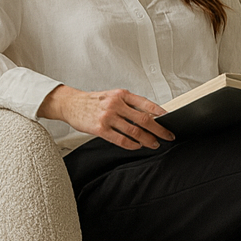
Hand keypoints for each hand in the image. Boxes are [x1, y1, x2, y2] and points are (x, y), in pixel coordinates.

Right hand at [39, 84, 174, 149]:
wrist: (71, 104)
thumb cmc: (94, 101)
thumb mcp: (112, 96)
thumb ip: (129, 104)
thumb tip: (149, 115)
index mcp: (121, 94)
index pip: (146, 103)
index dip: (160, 112)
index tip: (169, 119)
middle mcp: (116, 104)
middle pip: (144, 119)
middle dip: (159, 129)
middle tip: (168, 135)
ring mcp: (108, 117)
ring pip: (134, 131)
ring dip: (147, 139)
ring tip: (154, 144)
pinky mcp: (100, 129)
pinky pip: (121, 140)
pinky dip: (132, 145)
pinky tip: (137, 146)